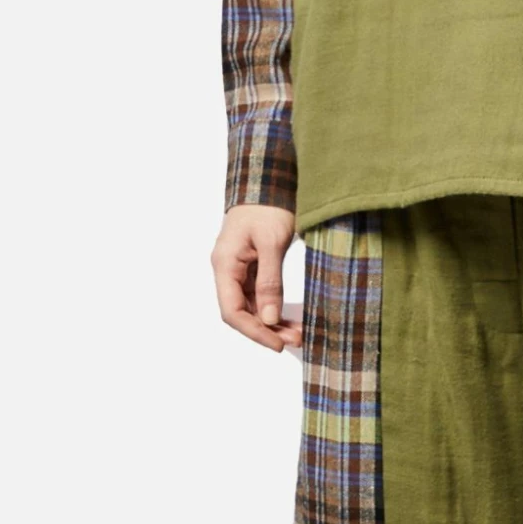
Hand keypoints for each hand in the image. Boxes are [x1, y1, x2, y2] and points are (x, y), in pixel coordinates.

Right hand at [213, 203, 302, 354]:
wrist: (269, 180)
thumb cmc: (267, 206)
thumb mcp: (272, 242)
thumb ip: (269, 281)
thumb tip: (268, 318)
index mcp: (225, 264)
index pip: (232, 310)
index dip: (254, 331)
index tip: (278, 343)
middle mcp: (228, 270)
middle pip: (242, 311)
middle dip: (266, 330)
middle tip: (295, 340)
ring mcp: (239, 269)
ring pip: (252, 306)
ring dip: (272, 322)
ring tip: (298, 333)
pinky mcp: (252, 266)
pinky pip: (259, 294)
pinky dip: (274, 308)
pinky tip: (290, 319)